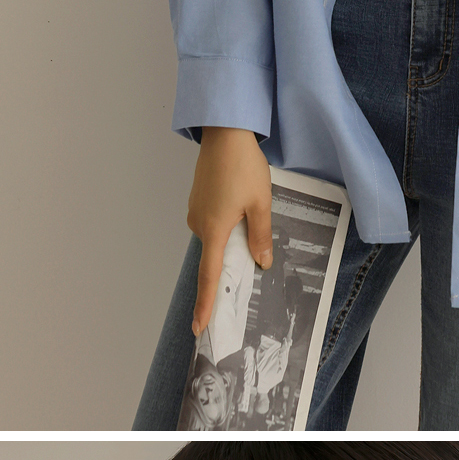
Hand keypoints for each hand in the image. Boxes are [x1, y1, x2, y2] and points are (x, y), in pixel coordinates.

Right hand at [187, 124, 272, 333]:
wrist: (224, 133)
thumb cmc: (243, 166)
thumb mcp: (260, 203)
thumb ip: (261, 236)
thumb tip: (262, 262)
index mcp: (214, 229)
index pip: (209, 276)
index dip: (205, 304)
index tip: (199, 327)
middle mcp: (199, 224)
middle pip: (217, 254)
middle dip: (233, 257)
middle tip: (251, 243)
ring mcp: (196, 211)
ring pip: (216, 236)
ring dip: (232, 236)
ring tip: (251, 212)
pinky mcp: (198, 200)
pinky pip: (213, 222)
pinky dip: (227, 223)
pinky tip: (241, 205)